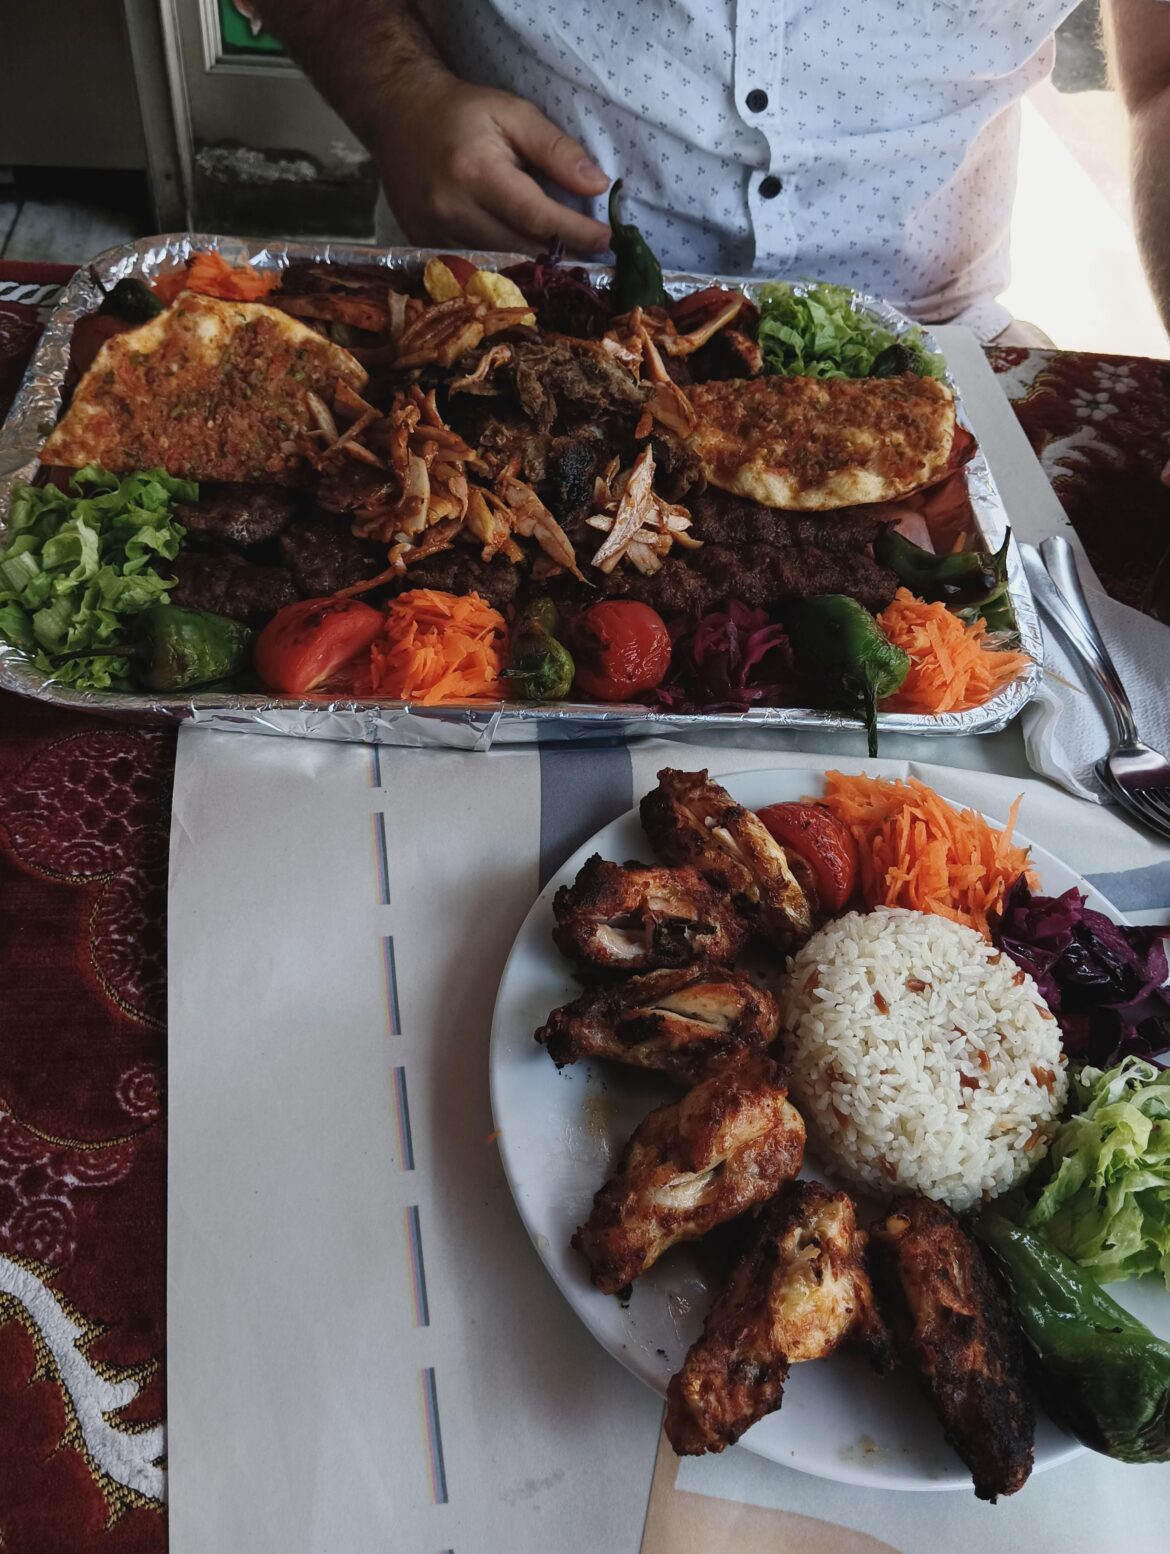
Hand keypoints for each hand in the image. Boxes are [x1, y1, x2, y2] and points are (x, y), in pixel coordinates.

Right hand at [375, 74, 611, 255]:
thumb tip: (597, 186)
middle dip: (558, 255)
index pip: (536, 217)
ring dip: (531, 265)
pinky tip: (520, 261)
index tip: (607, 242)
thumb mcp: (514, 113)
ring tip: (560, 260)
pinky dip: (499, 264)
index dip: (575, 234)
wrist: (398, 113)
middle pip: (518, 249)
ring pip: (495, 264)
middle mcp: (452, 208)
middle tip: (593, 258)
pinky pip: (470, 265)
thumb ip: (556, 150)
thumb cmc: (463, 112)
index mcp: (476, 171)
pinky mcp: (421, 242)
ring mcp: (432, 230)